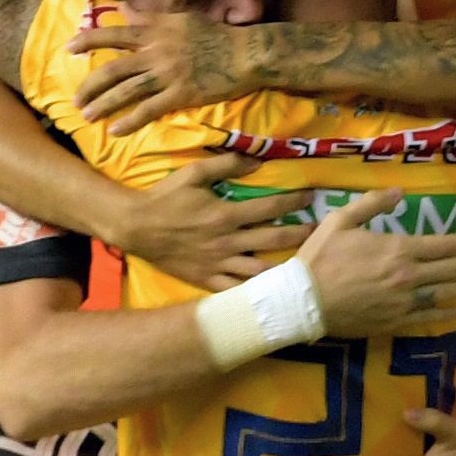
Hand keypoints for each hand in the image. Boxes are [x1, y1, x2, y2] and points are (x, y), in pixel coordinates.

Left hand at [70, 13, 247, 127]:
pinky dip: (129, 121)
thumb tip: (127, 11)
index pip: (114, 32)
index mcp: (156, 29)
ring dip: (103, 105)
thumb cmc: (218, 36)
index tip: (69, 47)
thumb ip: (154, 18)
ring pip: (126, 90)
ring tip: (87, 117)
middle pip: (113, 68)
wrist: (246, 54)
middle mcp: (157, 49)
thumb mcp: (183, 19)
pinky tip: (115, 131)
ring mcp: (168, 73)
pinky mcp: (181, 93)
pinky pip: (148, 110)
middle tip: (75, 99)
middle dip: (90, 85)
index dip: (89, 39)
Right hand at [106, 152, 308, 288]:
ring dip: (285, 268)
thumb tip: (258, 159)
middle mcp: (227, 242)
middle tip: (320, 232)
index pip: (270, 207)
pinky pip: (235, 292)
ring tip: (305, 266)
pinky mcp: (207, 280)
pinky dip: (255, 295)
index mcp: (226, 214)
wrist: (135, 227)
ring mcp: (218, 264)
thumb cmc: (165, 197)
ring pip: (260, 272)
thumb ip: (227, 165)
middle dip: (301, 234)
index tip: (311, 197)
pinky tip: (273, 295)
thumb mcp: (194, 173)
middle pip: (274, 240)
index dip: (294, 201)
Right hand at [294, 190, 455, 337]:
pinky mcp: (393, 322)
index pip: (444, 245)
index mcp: (397, 249)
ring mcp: (403, 302)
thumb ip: (372, 204)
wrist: (301, 301)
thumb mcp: (340, 220)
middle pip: (452, 270)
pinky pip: (427, 318)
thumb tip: (399, 192)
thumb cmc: (319, 258)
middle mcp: (407, 277)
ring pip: (445, 293)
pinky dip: (447, 315)